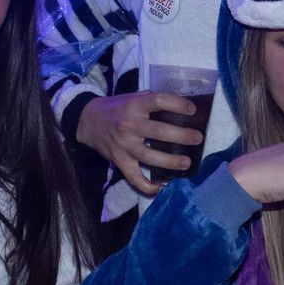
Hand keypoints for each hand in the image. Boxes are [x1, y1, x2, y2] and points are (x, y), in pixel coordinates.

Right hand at [76, 91, 202, 194]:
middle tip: (197, 138)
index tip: (192, 110)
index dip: (177, 104)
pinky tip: (163, 187)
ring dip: (171, 162)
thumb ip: (152, 100)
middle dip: (182, 136)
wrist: (87, 121)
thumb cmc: (116, 108)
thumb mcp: (132, 97)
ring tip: (186, 163)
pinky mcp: (119, 161)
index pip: (158, 101)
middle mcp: (128, 125)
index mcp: (133, 105)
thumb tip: (181, 106)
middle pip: (160, 132)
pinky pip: (134, 178)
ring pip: (150, 157)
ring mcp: (123, 146)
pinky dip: (149, 186)